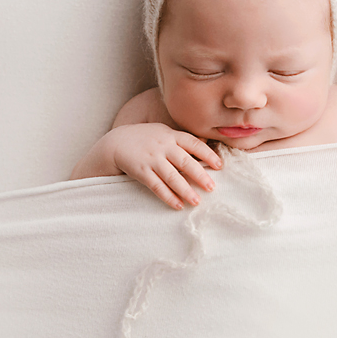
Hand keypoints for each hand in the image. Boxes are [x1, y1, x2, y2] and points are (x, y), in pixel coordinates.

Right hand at [70, 123, 221, 209]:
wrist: (116, 142)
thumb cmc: (145, 138)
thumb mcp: (163, 132)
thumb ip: (182, 139)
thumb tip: (206, 145)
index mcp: (171, 135)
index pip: (194, 143)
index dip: (208, 154)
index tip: (220, 166)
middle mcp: (163, 146)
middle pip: (185, 161)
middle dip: (200, 175)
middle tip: (212, 187)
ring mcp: (151, 158)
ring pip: (171, 176)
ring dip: (185, 190)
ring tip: (197, 202)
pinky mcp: (140, 171)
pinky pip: (156, 186)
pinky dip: (167, 196)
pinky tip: (177, 205)